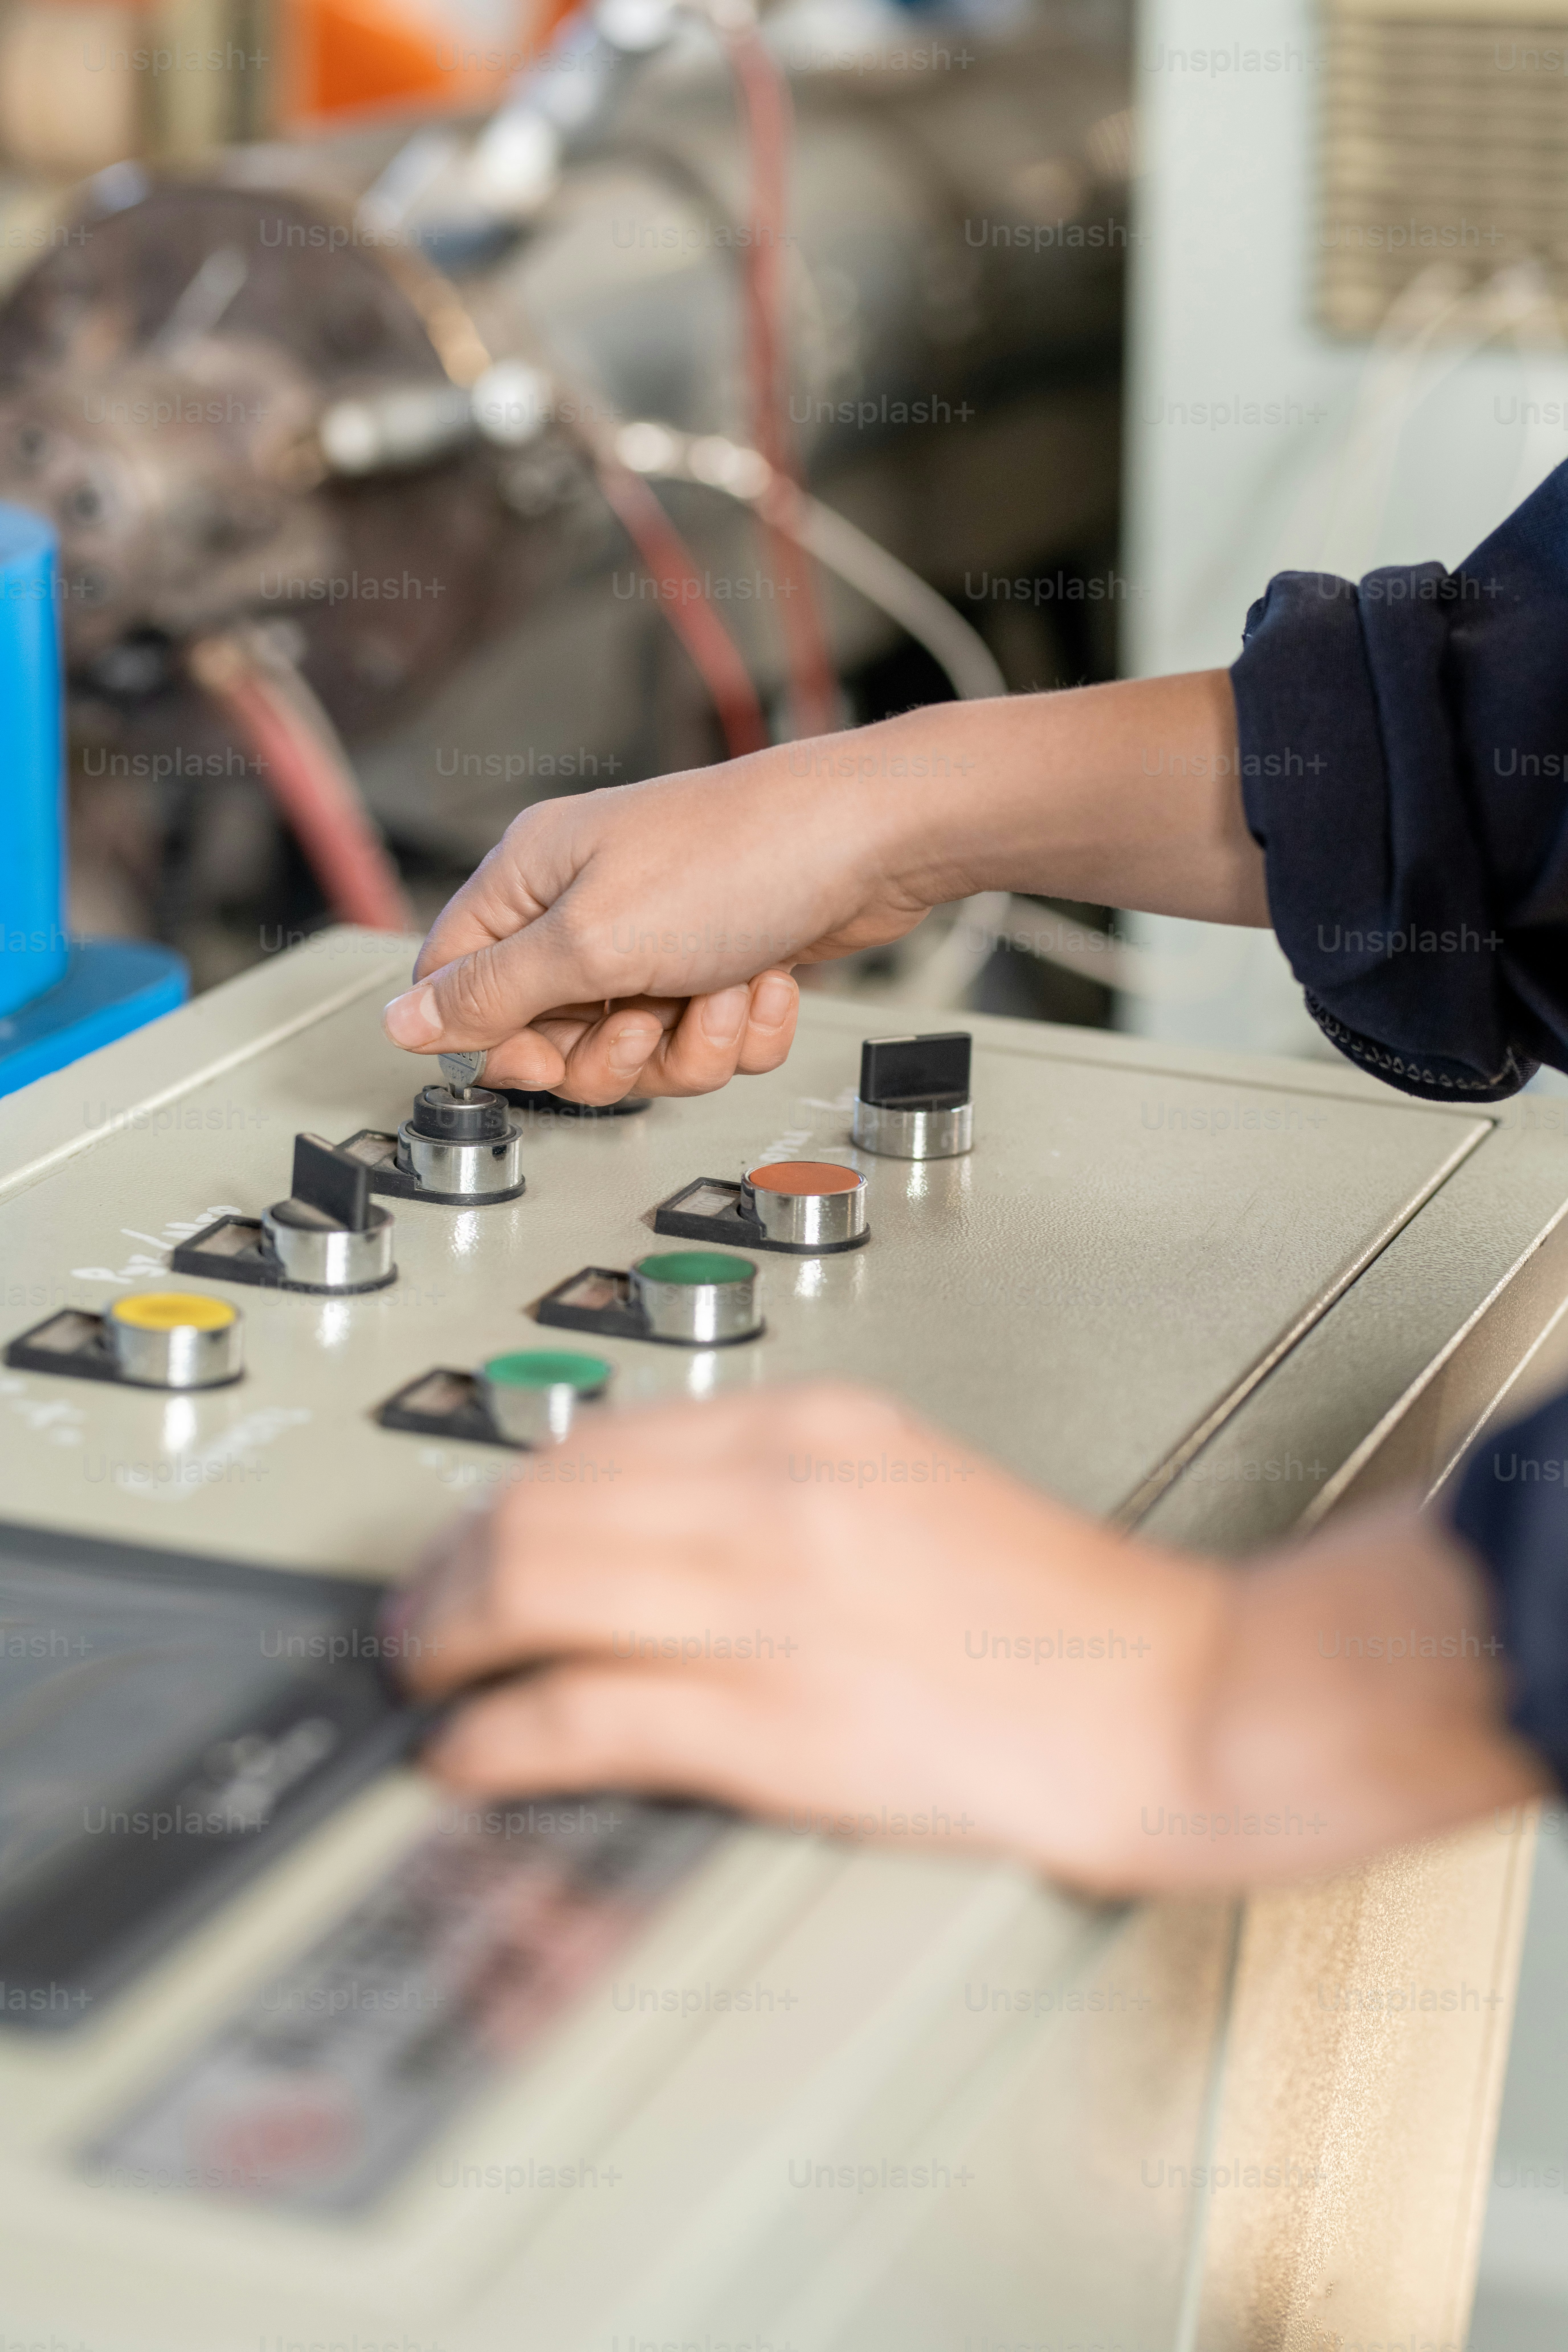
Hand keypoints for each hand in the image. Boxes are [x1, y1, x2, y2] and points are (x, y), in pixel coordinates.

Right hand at [380, 745, 935, 1104]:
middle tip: (651, 1013)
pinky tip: (767, 980)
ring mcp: (658, 941)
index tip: (550, 1052)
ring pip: (639, 1054)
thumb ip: (490, 991)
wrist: (874, 843)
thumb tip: (401, 1022)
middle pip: (552, 1039)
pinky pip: (706, 1044)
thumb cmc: (739, 860)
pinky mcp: (720, 967)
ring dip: (691, 1043)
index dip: (497, 1041)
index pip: (457, 985)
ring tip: (725, 985)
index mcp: (532, 881)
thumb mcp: (590, 940)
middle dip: (615, 1052)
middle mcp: (588, 909)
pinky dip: (742, 1029)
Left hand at [386, 1382, 1546, 1891]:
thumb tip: (647, 1528)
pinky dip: (497, 1735)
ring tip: (421, 1680)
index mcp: (822, 1426)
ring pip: (537, 1586)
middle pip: (544, 1504)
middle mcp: (786, 1494)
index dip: (508, 1499)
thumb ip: (782, 1490)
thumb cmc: (1063, 1613)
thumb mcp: (907, 1489)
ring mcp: (778, 1605)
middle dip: (449, 1566)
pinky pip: (583, 1712)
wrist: (1180, 1697)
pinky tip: (470, 1755)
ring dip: (446, 1640)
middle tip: (415, 1619)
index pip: (603, 1441)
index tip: (473, 1543)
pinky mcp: (782, 1721)